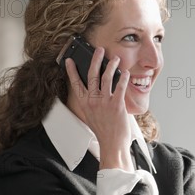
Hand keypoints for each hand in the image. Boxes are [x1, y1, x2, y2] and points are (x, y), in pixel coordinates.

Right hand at [65, 48, 133, 171]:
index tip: (69, 60)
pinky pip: (120, 86)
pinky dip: (123, 77)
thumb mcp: (92, 116)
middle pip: (92, 75)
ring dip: (111, 65)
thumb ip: (92, 102)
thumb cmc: (104, 131)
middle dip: (96, 60)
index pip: (76, 83)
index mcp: (85, 104)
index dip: (72, 71)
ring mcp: (104, 102)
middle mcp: (93, 101)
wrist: (112, 144)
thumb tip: (96, 89)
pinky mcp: (116, 105)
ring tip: (115, 59)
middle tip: (99, 50)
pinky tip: (125, 72)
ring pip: (106, 77)